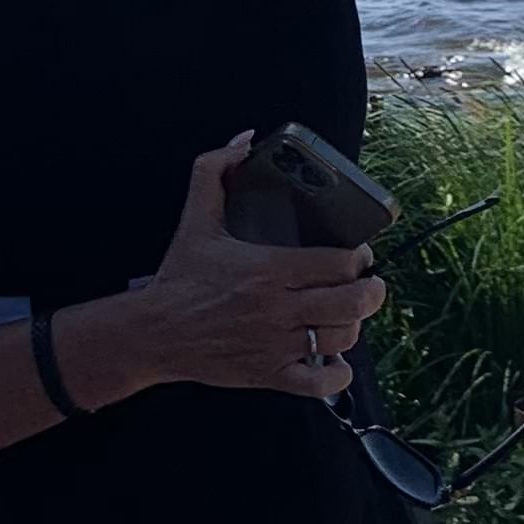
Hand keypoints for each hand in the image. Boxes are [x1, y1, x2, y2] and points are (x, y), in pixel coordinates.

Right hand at [115, 133, 386, 399]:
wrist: (152, 333)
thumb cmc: (179, 278)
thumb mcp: (195, 218)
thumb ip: (215, 171)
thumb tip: (244, 140)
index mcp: (267, 268)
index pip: (339, 263)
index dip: (360, 258)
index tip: (359, 256)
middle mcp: (276, 308)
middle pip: (352, 301)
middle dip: (372, 292)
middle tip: (368, 285)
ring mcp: (275, 344)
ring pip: (342, 338)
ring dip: (354, 326)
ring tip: (347, 315)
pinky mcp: (268, 374)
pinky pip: (319, 383)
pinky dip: (337, 373)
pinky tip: (335, 360)